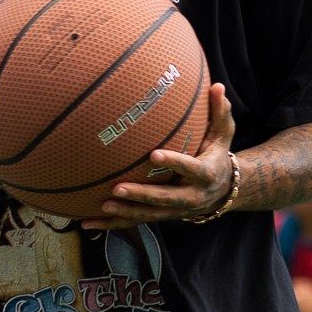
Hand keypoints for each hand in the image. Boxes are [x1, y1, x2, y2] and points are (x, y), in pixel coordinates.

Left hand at [82, 82, 236, 229]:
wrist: (222, 192)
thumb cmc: (216, 156)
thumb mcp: (223, 136)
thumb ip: (219, 113)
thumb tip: (217, 86)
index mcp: (205, 175)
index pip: (189, 168)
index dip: (173, 162)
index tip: (154, 155)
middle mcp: (190, 197)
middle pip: (164, 198)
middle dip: (141, 195)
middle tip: (118, 188)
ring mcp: (174, 210)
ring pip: (149, 215)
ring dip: (126, 212)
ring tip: (104, 206)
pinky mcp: (161, 216)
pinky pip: (136, 222)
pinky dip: (112, 225)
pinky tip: (88, 223)